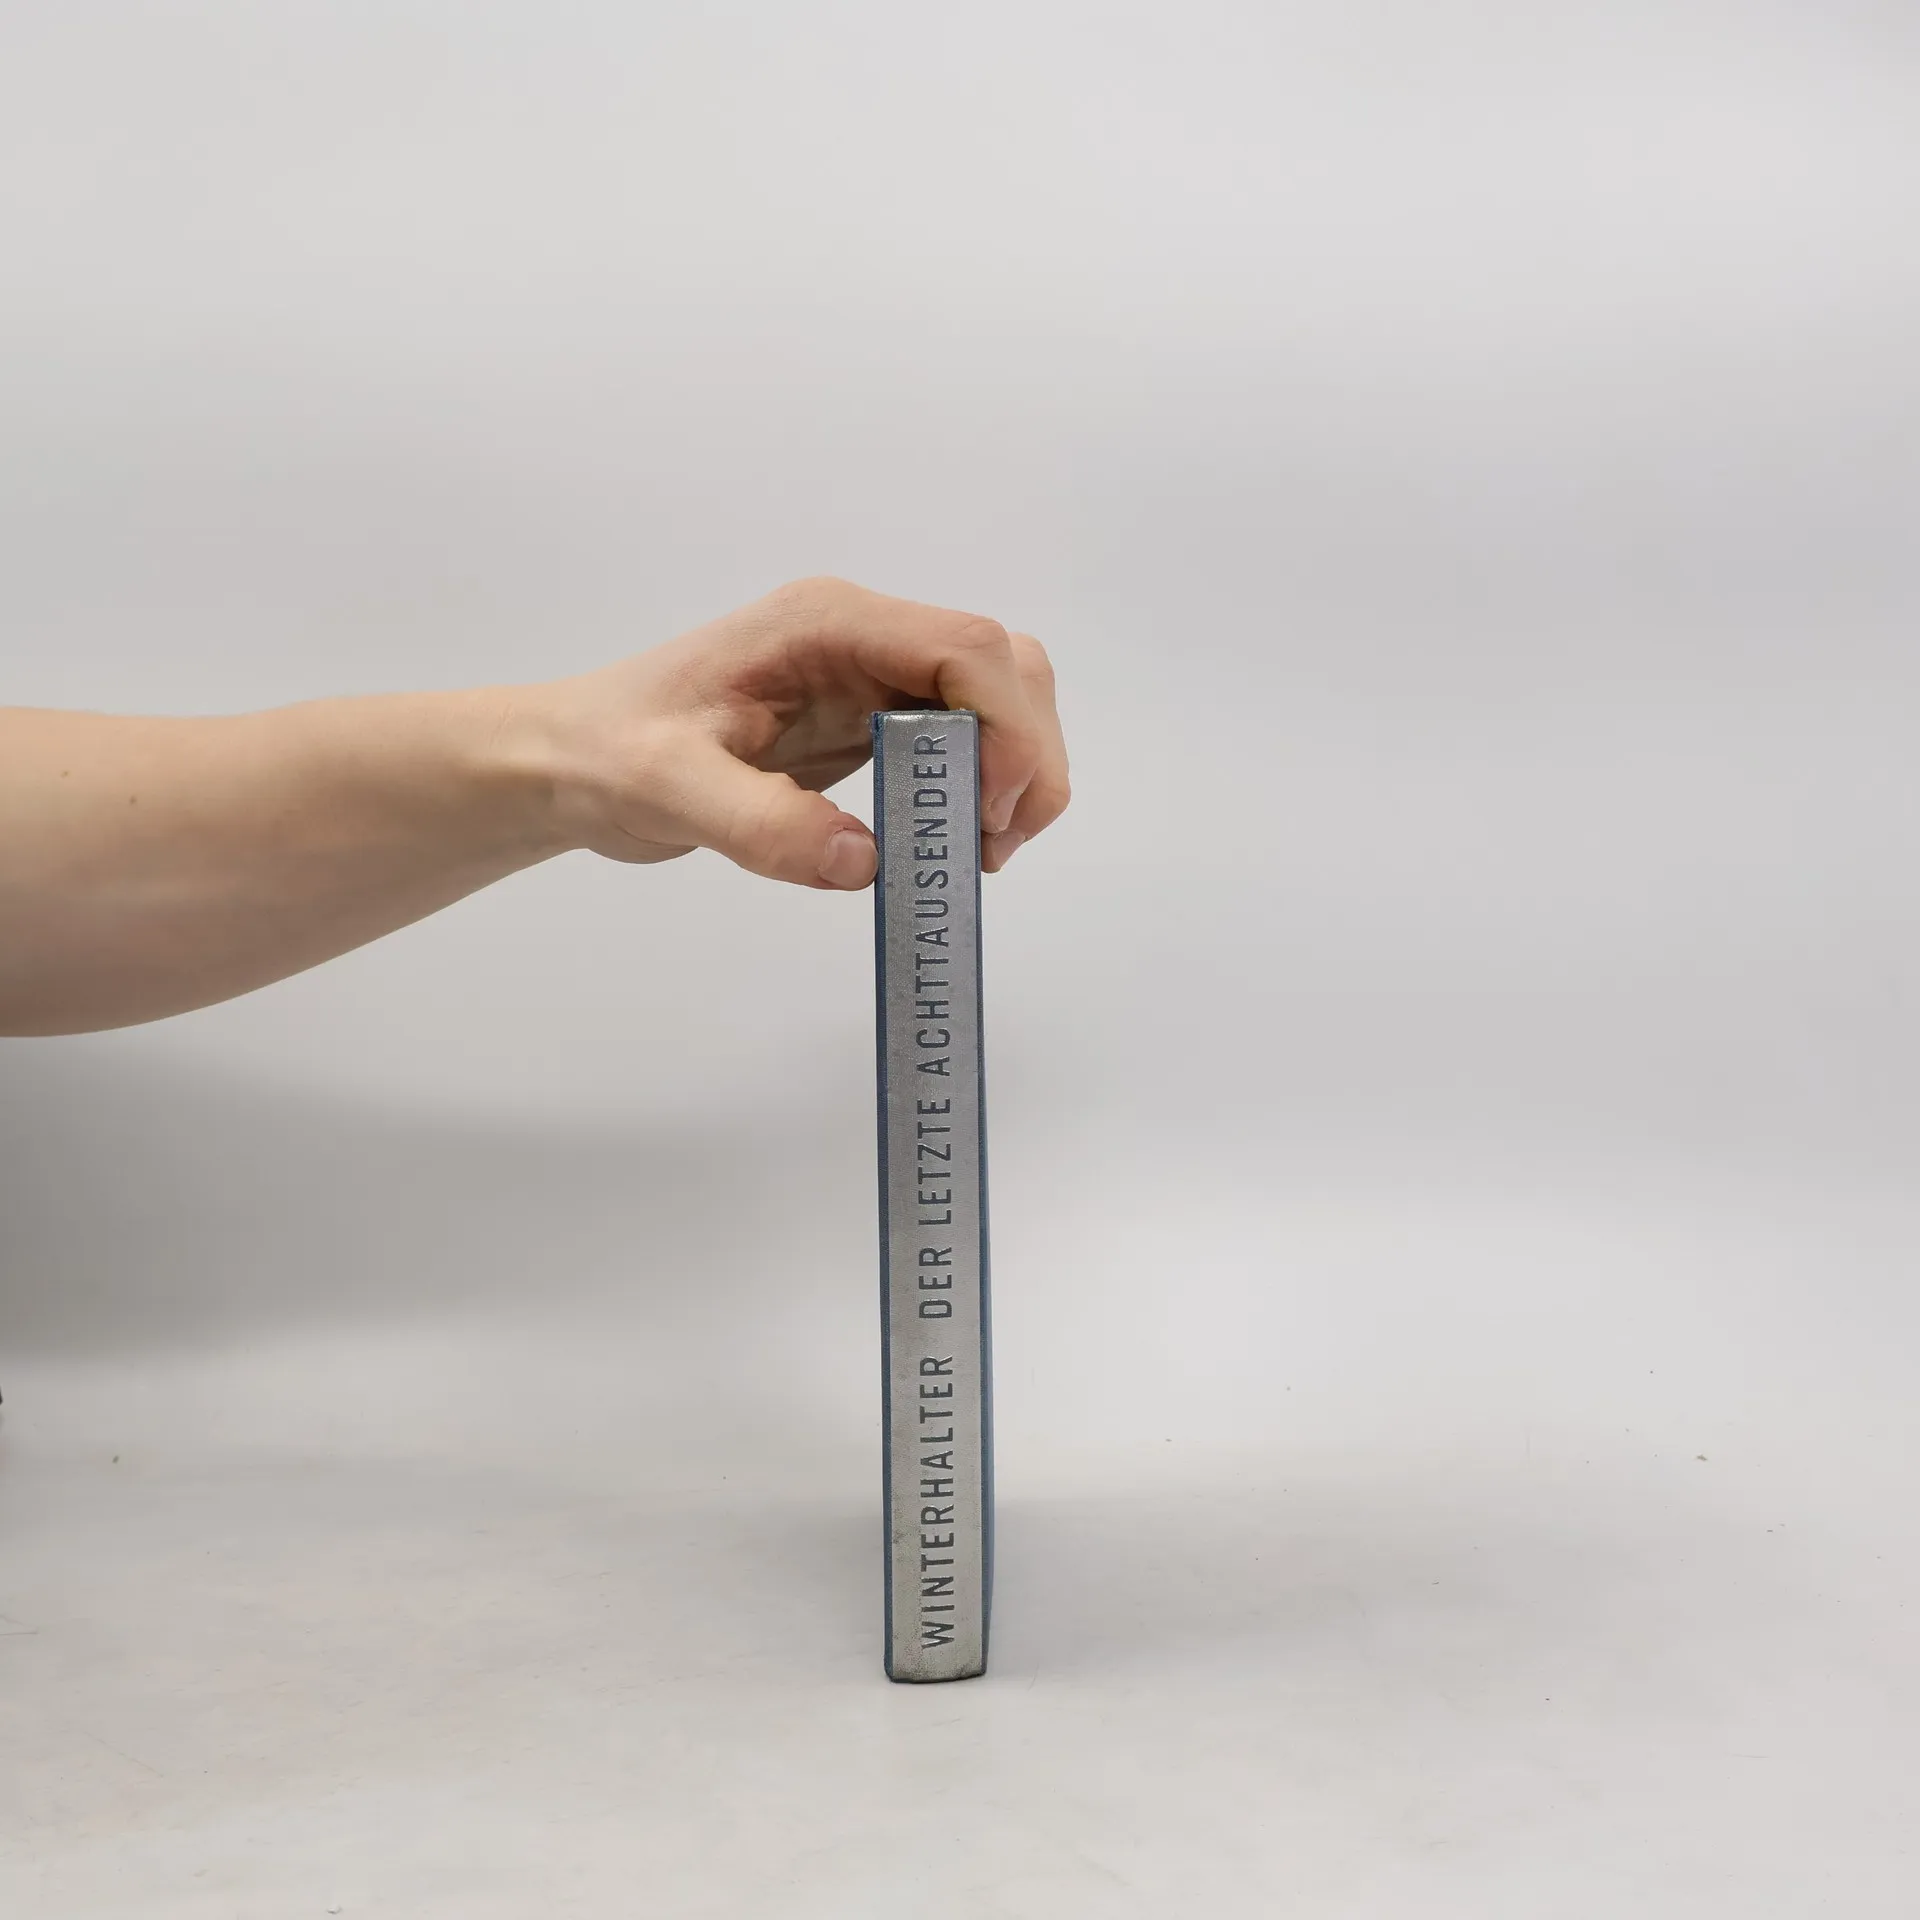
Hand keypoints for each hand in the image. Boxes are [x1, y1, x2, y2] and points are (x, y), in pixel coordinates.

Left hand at [530, 577, 1069, 888]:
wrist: (568, 761)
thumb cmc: (607, 756)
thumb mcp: (668, 792)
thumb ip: (762, 824)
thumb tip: (866, 860)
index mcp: (826, 624)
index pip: (966, 648)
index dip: (1005, 726)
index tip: (988, 812)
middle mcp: (862, 637)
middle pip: (1004, 668)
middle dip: (1024, 755)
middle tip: (990, 845)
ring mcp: (870, 675)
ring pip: (996, 700)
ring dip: (1013, 772)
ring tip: (976, 850)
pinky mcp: (868, 719)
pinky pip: (960, 740)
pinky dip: (980, 788)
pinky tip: (948, 841)